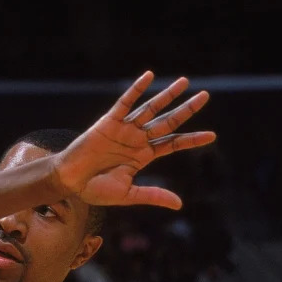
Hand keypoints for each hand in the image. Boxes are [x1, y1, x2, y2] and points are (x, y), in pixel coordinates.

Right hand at [54, 72, 214, 211]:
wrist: (70, 182)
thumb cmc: (95, 190)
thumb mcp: (128, 194)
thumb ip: (154, 195)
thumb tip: (179, 204)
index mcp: (143, 156)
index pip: (172, 144)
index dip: (191, 139)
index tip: (211, 136)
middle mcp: (137, 139)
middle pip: (167, 121)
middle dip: (186, 110)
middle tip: (206, 96)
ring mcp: (124, 128)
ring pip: (151, 109)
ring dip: (167, 95)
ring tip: (185, 82)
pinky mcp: (109, 121)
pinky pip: (126, 102)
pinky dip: (137, 90)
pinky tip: (150, 77)